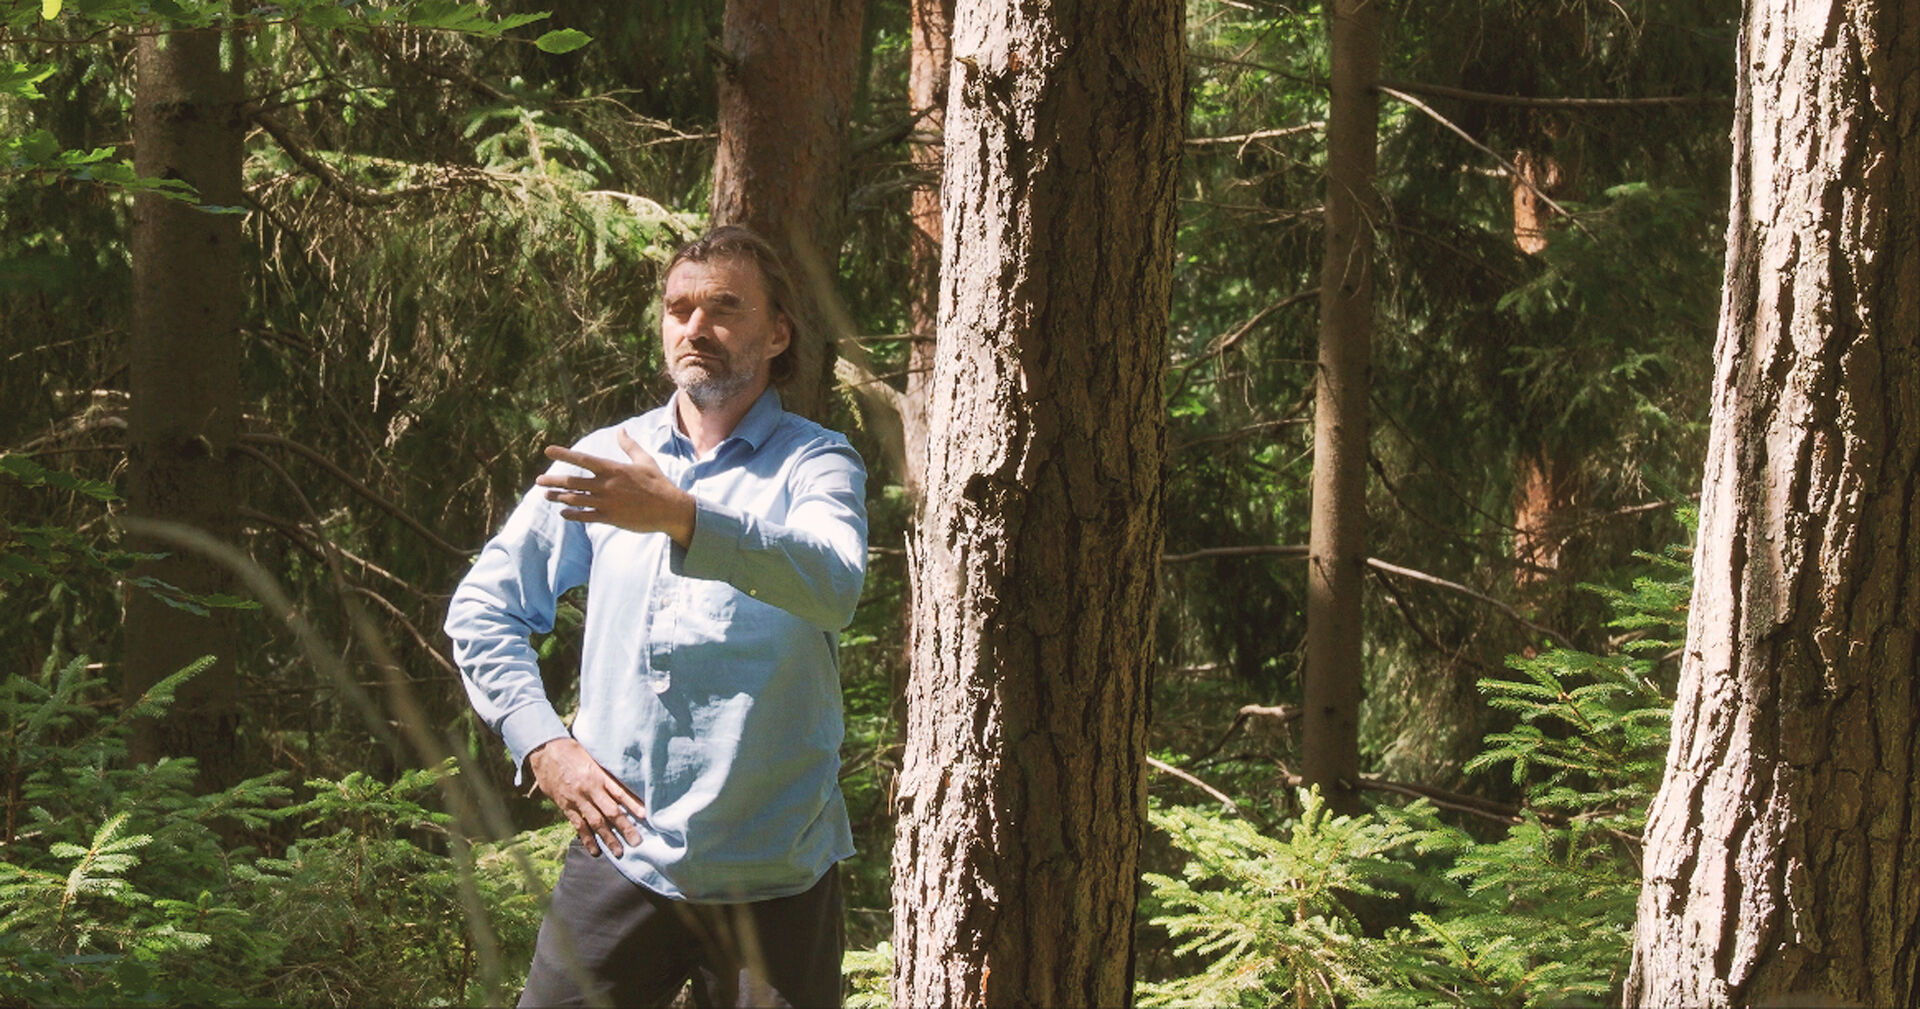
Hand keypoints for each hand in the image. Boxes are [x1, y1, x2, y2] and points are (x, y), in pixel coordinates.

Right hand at [527, 737, 645, 856]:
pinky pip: (578, 825)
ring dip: (608, 838)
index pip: (620, 792)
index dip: (633, 805)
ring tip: (619, 852)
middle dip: (625, 828)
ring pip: (595, 822)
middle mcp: (589, 789)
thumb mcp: (593, 755)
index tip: (646, 816)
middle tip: (637, 842)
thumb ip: (607, 770)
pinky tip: (595, 850)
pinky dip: (587, 839)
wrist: (545, 751)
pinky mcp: (565, 806)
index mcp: (598, 774)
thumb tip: (626, 779)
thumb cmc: (573, 750)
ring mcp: (577, 799)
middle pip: (611, 812)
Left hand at [537, 429, 696, 544]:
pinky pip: (585, 516)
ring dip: (558, 497)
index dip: (564, 454)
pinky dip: (572, 514)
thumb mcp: (645, 460)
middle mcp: (606, 485)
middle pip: (572, 481)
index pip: (582, 459)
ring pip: (575, 499)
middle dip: (553, 480)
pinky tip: (564, 513)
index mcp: (612, 469)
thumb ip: (629, 446)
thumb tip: (621, 430)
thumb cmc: (657, 483)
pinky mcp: (610, 518)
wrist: (669, 509)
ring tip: (546, 495)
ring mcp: (606, 503)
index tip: (548, 450)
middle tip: (539, 480)